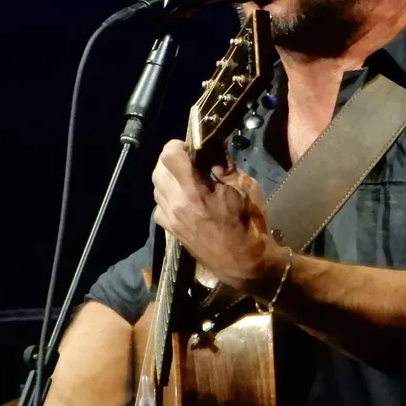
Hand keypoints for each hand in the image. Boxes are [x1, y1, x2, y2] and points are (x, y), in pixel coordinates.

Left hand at [152, 139, 280, 291]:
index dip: (178, 146)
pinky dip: (167, 197)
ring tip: (189, 180)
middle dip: (173, 160)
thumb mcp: (244, 187)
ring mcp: (170, 219)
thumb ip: (223, 163)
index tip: (192, 148)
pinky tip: (184, 199)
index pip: (169, 156)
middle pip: (159, 169)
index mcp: (194, 191)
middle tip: (192, 162)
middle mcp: (175, 204)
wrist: (245, 262)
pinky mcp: (170, 230)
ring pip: (156, 186)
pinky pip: (159, 206)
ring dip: (169, 177)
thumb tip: (212, 143)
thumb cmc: (249, 223)